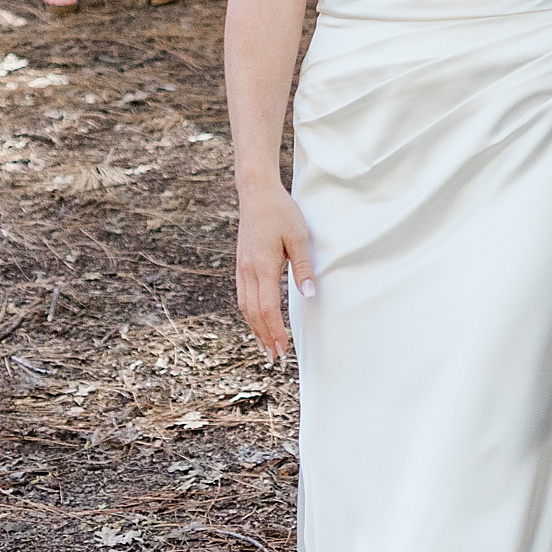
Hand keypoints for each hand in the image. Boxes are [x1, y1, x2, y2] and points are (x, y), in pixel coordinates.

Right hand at [234, 180, 316, 363]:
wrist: (256, 195)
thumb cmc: (282, 213)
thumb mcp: (299, 237)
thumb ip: (303, 267)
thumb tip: (309, 294)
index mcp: (263, 267)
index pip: (267, 308)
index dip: (274, 331)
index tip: (282, 349)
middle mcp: (248, 271)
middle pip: (253, 313)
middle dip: (264, 336)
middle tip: (275, 357)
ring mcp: (241, 269)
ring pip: (245, 306)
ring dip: (255, 328)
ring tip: (266, 345)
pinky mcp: (241, 265)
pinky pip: (243, 296)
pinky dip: (250, 313)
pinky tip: (258, 320)